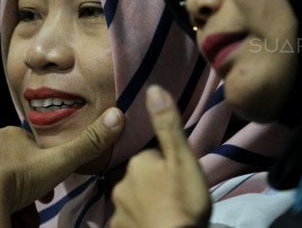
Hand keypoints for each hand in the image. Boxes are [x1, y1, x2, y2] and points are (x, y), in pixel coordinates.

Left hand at [0, 107, 124, 226]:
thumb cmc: (17, 179)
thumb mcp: (58, 164)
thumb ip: (88, 143)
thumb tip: (120, 112)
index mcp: (10, 134)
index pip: (30, 152)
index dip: (42, 174)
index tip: (47, 195)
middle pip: (9, 165)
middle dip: (22, 188)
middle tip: (30, 210)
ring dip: (0, 195)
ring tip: (9, 216)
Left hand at [111, 85, 210, 227]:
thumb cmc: (182, 201)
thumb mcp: (182, 159)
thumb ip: (167, 125)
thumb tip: (153, 88)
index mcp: (137, 162)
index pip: (150, 156)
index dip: (165, 164)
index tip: (178, 174)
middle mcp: (121, 182)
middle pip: (141, 176)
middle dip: (154, 182)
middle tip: (175, 194)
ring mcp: (118, 208)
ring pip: (134, 198)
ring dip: (147, 201)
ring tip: (167, 209)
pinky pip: (129, 219)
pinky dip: (140, 220)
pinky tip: (154, 222)